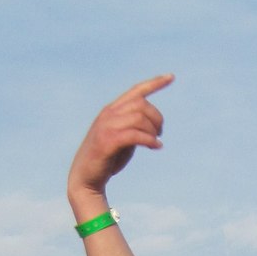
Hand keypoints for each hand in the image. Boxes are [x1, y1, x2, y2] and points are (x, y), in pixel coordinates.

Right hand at [67, 74, 174, 208]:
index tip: (172, 77)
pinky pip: (135, 135)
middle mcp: (108, 114)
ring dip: (153, 130)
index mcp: (112, 110)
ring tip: (156, 142)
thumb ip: (133, 128)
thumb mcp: (122, 139)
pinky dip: (149, 140)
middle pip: (142, 104)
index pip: (136, 91)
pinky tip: (156, 147)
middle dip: (157, 118)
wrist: (85, 178)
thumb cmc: (106, 159)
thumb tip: (152, 125)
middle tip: (160, 133)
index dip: (155, 83)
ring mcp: (106, 126)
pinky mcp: (107, 141)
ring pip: (139, 118)